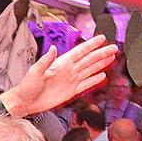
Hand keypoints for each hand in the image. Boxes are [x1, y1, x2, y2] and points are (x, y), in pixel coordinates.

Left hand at [3, 36, 120, 117]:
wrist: (26, 102)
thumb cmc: (28, 86)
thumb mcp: (35, 71)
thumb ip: (45, 60)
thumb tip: (53, 49)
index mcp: (61, 63)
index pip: (80, 51)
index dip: (91, 45)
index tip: (102, 38)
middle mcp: (68, 70)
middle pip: (89, 59)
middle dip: (102, 53)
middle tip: (114, 48)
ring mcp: (71, 80)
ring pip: (90, 70)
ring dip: (101, 64)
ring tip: (112, 58)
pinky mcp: (71, 91)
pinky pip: (86, 84)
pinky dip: (94, 80)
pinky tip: (102, 76)